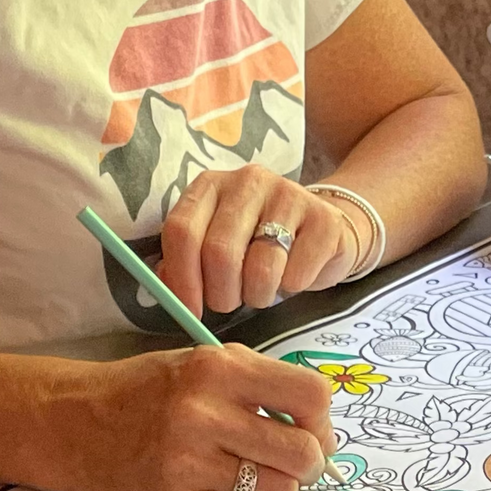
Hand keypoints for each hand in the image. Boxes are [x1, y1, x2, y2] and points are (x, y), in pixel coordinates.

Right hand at [40, 343, 336, 490]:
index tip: (314, 429)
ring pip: (281, 490)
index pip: (311, 394)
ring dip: (280, 486)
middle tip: (296, 462)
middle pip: (304, 452)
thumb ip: (260, 386)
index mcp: (219, 368)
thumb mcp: (203, 365)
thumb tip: (321, 430)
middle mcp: (206, 412)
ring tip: (258, 473)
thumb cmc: (148, 392)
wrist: (70, 422)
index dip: (323, 419)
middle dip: (311, 462)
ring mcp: (191, 460)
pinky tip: (214, 481)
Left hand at [158, 166, 364, 314]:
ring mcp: (289, 195)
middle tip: (230, 303)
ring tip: (261, 292)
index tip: (190, 309)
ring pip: (260, 268)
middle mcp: (248, 181)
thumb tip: (166, 293)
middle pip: (219, 252)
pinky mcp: (324, 220)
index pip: (182, 230)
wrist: (323, 231)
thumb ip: (187, 264)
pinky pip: (297, 274)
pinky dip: (291, 289)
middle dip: (222, 294)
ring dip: (258, 296)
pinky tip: (292, 278)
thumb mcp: (218, 247)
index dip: (182, 277)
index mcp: (211, 185)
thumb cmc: (261, 245)